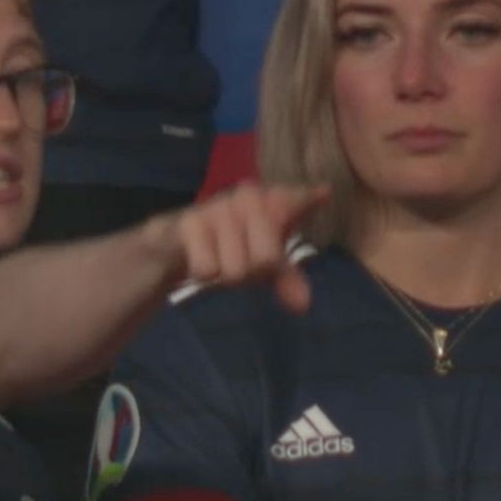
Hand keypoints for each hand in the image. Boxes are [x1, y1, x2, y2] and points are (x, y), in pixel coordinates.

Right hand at [165, 181, 329, 313]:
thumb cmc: (233, 245)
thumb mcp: (265, 263)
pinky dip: (205, 274)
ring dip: (227, 274)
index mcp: (274, 200)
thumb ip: (287, 280)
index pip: (297, 201)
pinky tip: (201, 256)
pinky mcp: (191, 221)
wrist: (178, 239)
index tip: (323, 194)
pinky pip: (207, 269)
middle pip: (267, 259)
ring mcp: (220, 206)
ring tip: (220, 257)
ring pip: (236, 269)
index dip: (307, 201)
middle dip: (254, 273)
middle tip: (242, 260)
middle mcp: (249, 196)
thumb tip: (303, 306)